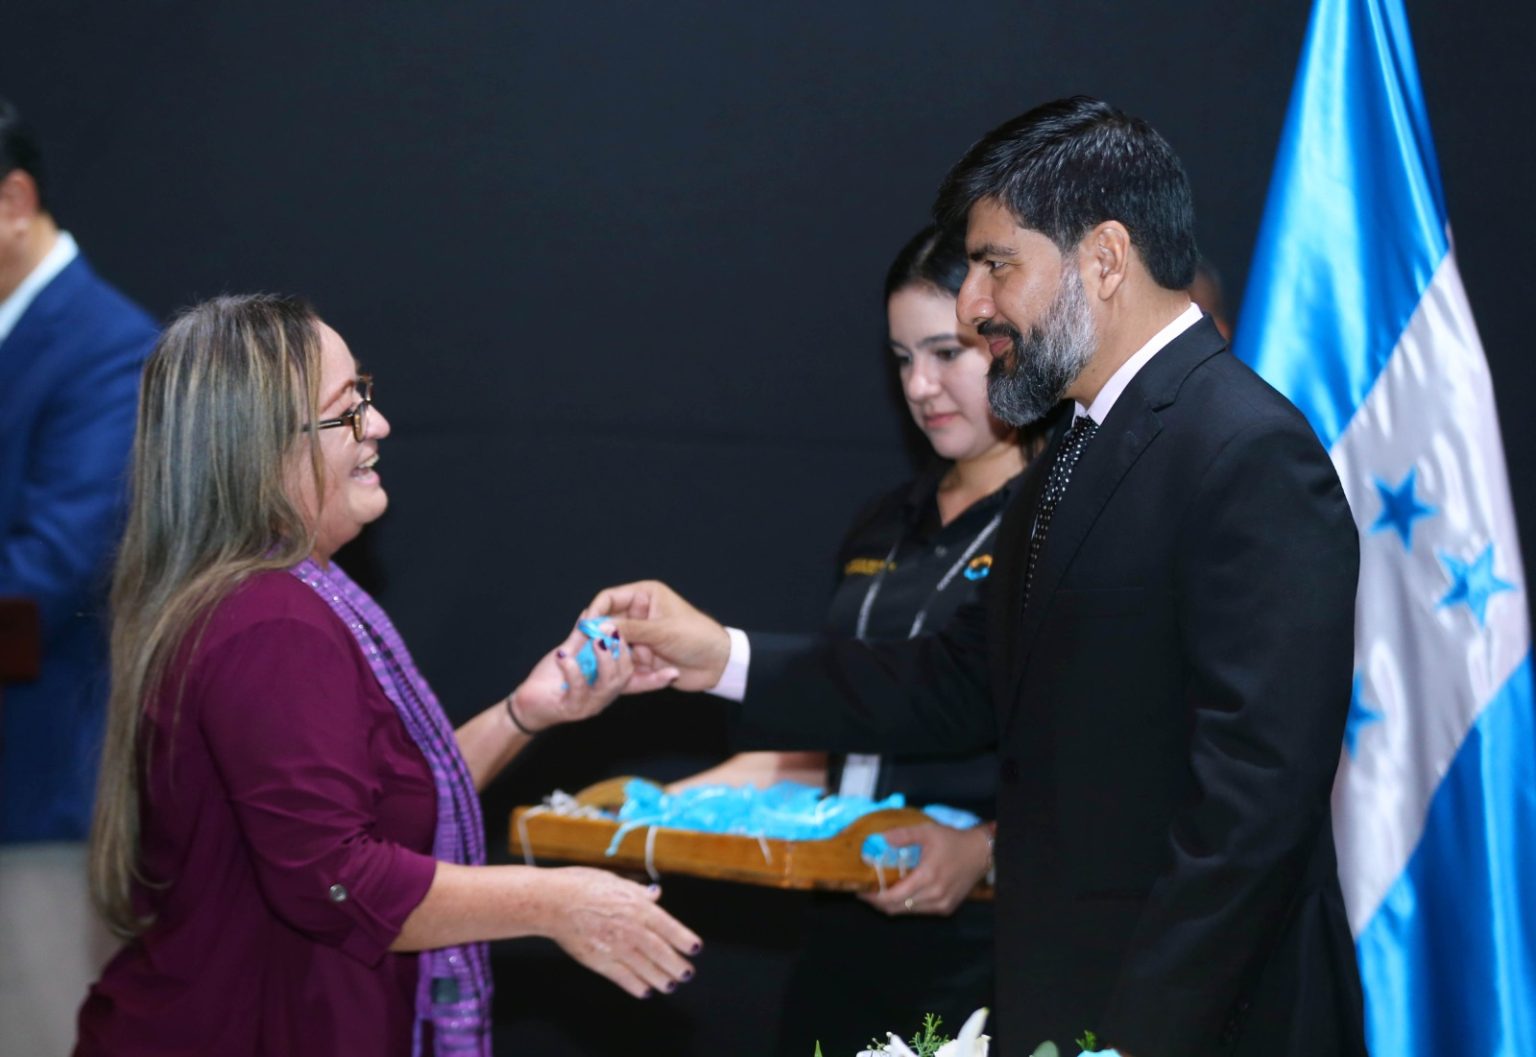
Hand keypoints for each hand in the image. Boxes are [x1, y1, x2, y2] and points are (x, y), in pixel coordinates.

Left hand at [511, 621, 634, 730]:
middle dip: (620, 651)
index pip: (629, 668)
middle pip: (623, 676)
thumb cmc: (550, 680)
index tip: (621, 627)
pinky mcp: (571, 709)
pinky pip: (578, 689)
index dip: (628, 648)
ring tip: (597, 640)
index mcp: (606, 682)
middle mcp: (602, 696)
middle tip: (611, 630)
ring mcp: (588, 704)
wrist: (527, 703)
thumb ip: (581, 637)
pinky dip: (572, 670)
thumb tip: (590, 614)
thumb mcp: (570, 654)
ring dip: (604, 659)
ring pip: (606, 685)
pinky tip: (563, 656)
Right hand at [542, 868, 701, 997]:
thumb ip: (638, 892)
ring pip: (645, 967)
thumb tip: (656, 894)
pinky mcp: (598, 960)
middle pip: (660, 951)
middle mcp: (630, 928)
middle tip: (687, 974)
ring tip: (671, 985)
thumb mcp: (616, 881)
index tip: (695, 949)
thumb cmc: (583, 885)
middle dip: (676, 964)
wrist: (553, 901)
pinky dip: (635, 986)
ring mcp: (614, 946)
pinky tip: (644, 991)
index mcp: (637, 906)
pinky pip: (622, 977)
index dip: (684, 940)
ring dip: (660, 978)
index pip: (669, 927)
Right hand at [585, 580, 729, 691]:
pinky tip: (614, 674)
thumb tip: (599, 628)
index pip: (609, 598)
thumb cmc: (697, 637)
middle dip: (598, 637)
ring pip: (611, 644)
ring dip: (607, 654)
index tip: (585, 628)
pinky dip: (618, 667)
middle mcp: (638, 614)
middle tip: (586, 651)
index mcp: (644, 596)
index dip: (595, 612)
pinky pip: (621, 661)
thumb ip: (629, 629)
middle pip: (606, 623)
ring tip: (600, 665)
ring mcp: (639, 636)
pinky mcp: (641, 656)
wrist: (718, 664)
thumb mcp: (661, 631)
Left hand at [858, 822, 991, 916]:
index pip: (892, 897)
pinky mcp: (946, 908)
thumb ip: (902, 835)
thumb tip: (880, 839)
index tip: (861, 891)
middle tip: (866, 892)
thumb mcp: (927, 831)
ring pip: (906, 912)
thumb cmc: (953, 841)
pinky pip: (919, 911)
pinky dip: (906, 905)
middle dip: (878, 902)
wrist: (980, 853)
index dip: (873, 897)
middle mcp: (934, 895)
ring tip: (880, 892)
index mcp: (927, 877)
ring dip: (891, 904)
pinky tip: (901, 892)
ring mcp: (940, 904)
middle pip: (896, 908)